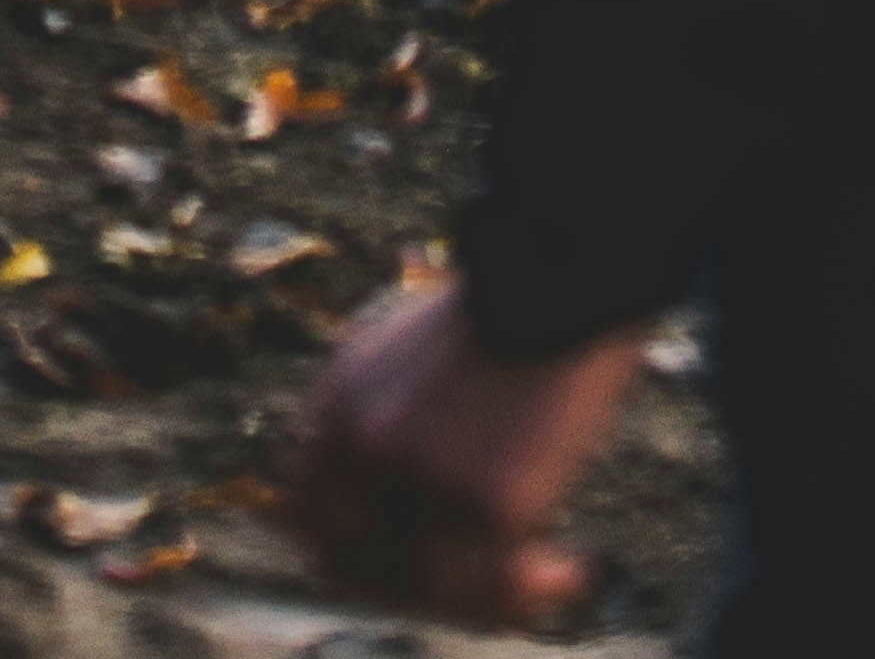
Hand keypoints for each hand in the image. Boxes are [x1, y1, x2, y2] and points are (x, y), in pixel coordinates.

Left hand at [282, 276, 645, 630]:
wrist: (560, 272)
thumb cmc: (501, 308)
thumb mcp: (407, 353)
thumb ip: (380, 418)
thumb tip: (382, 492)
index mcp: (339, 404)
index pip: (306, 520)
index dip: (348, 558)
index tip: (402, 566)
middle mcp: (368, 446)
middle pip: (357, 570)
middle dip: (412, 592)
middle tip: (470, 589)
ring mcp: (424, 475)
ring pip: (430, 592)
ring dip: (481, 602)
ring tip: (538, 574)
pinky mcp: (488, 500)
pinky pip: (498, 585)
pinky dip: (534, 590)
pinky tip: (568, 570)